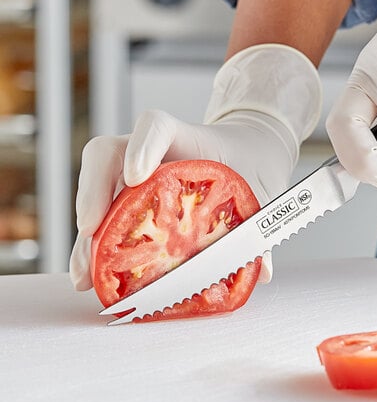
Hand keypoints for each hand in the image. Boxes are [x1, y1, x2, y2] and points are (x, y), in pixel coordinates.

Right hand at [70, 45, 320, 289]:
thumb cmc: (250, 165)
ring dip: (88, 234)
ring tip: (87, 274)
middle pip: (108, 157)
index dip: (141, 145)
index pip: (155, 126)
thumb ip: (261, 227)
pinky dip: (96, 247)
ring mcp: (135, 175)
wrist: (247, 155)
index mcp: (188, 139)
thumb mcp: (261, 189)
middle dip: (93, 195)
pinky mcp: (130, 199)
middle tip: (91, 232)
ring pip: (97, 191)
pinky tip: (96, 276)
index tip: (136, 176)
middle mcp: (153, 153)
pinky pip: (104, 217)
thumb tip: (264, 272)